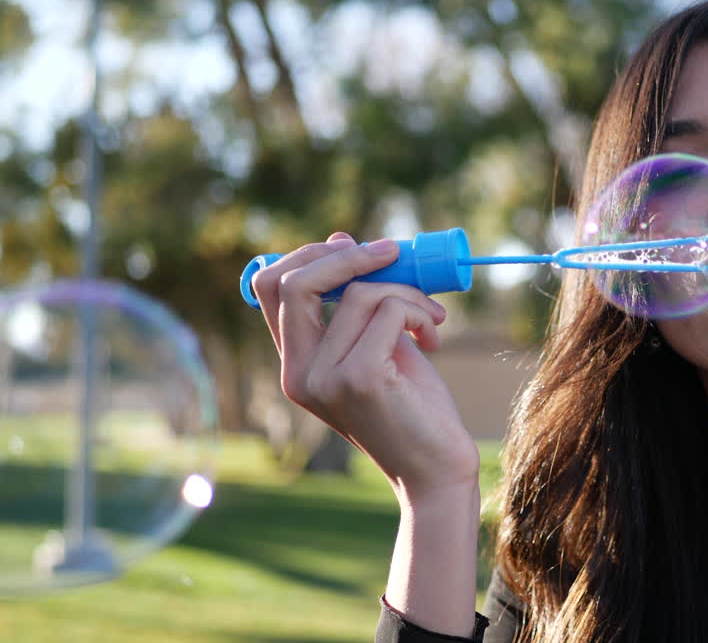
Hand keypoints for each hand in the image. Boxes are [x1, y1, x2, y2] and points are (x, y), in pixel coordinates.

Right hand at [249, 232, 479, 496]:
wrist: (437, 470)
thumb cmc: (413, 407)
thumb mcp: (379, 344)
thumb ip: (357, 302)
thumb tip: (339, 237)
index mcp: (296, 364)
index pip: (270, 288)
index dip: (309, 255)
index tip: (357, 249)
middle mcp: (298, 373)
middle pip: (294, 281)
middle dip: (348, 254)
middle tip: (394, 253)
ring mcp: (324, 378)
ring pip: (359, 292)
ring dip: (408, 291)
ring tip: (433, 318)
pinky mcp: (358, 379)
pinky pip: (388, 310)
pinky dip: (419, 311)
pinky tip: (435, 339)